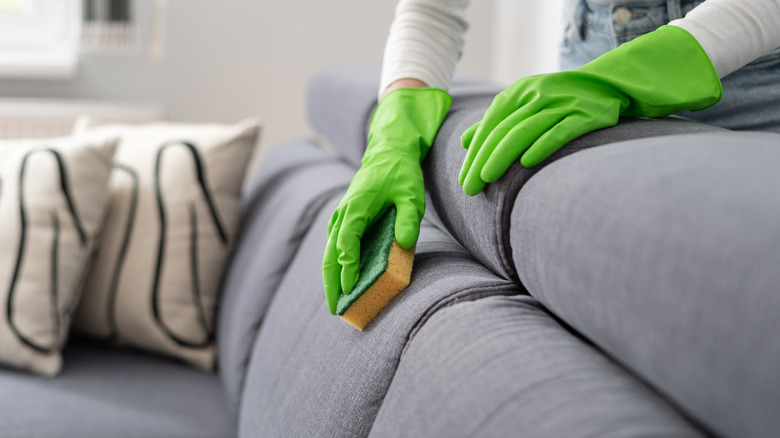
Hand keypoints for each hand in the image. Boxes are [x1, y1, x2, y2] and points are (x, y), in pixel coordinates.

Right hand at [323, 87, 450, 313]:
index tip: (350, 287)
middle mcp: (344, 212)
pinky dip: (336, 264)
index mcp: (357, 206)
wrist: (389, 150)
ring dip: (331, 276)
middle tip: (335, 308)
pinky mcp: (346, 218)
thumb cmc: (401, 172)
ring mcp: (342, 215)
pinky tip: (344, 280)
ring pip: (330, 251)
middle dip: (331, 282)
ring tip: (337, 301)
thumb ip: (410, 218)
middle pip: (330, 253)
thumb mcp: (413, 193)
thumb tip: (405, 243)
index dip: (347, 266)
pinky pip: (337, 245)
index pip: (346, 242)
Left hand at [459, 25, 721, 195]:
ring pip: (525, 130)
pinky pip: (560, 131)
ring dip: (502, 156)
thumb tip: (464, 141)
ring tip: (486, 179)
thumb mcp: (524, 103)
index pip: (490, 125)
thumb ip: (496, 121)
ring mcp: (562, 104)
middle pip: (503, 130)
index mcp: (518, 92)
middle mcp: (537, 95)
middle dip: (482, 160)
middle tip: (469, 188)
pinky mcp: (585, 116)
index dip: (474, 153)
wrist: (607, 85)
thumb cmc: (558, 100)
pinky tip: (526, 162)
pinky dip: (542, 145)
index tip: (463, 180)